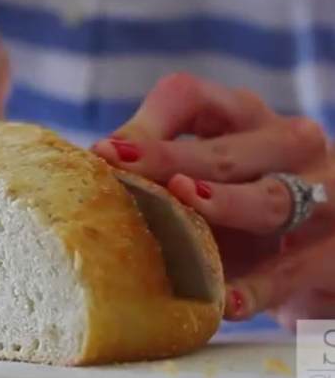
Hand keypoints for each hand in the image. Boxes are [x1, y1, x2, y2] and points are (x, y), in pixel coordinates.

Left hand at [92, 73, 334, 329]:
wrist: (318, 253)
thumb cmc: (241, 207)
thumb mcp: (205, 178)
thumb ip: (159, 174)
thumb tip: (87, 179)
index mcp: (240, 116)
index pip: (189, 97)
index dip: (146, 124)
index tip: (104, 154)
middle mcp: (286, 142)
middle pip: (225, 150)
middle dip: (169, 161)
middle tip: (122, 174)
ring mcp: (322, 193)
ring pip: (271, 198)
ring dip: (225, 205)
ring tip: (186, 206)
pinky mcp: (333, 251)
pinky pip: (294, 269)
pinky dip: (258, 286)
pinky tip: (227, 300)